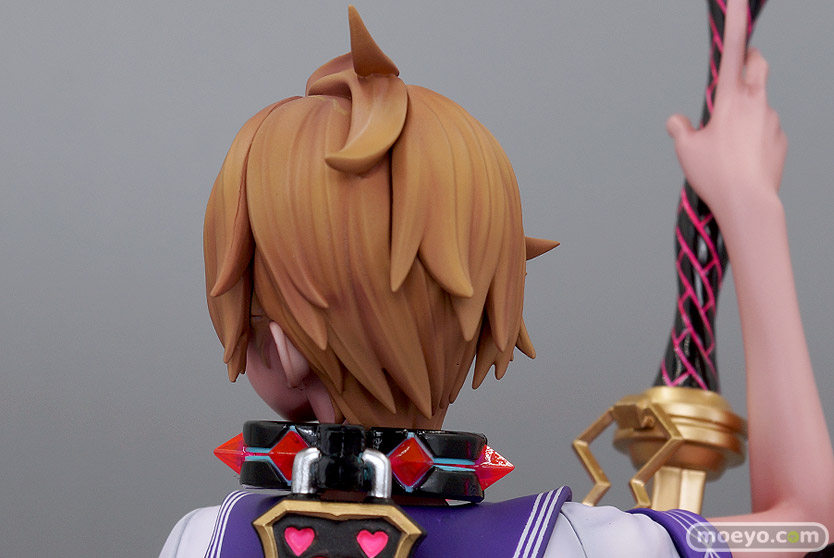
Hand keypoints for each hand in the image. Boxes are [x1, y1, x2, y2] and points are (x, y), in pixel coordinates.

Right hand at [666, 0, 786, 223]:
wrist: (749, 204)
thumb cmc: (715, 175)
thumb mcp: (686, 150)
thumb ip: (680, 129)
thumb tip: (677, 121)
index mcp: (731, 100)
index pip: (733, 52)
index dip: (735, 24)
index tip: (737, 2)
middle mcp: (757, 103)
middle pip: (759, 64)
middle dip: (749, 60)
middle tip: (733, 75)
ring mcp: (772, 121)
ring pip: (761, 101)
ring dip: (747, 109)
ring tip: (728, 142)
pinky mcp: (780, 140)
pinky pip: (766, 128)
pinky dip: (754, 134)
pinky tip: (741, 157)